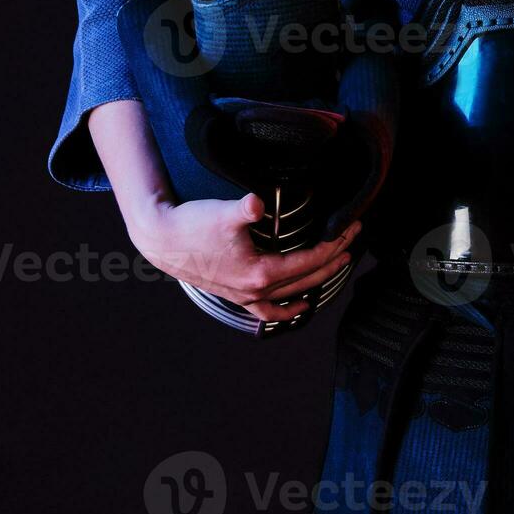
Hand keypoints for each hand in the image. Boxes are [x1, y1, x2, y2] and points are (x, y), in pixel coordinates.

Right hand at [128, 192, 360, 321]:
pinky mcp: (235, 294)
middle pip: (307, 278)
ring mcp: (245, 296)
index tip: (349, 230)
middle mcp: (255, 290)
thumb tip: (256, 203)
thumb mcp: (222, 214)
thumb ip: (243, 210)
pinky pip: (268, 310)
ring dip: (317, 280)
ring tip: (337, 265)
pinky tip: (301, 305)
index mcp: (259, 273)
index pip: (308, 261)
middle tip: (352, 241)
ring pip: (292, 294)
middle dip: (333, 259)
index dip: (332, 245)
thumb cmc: (192, 225)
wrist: (161, 239)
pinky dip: (287, 309)